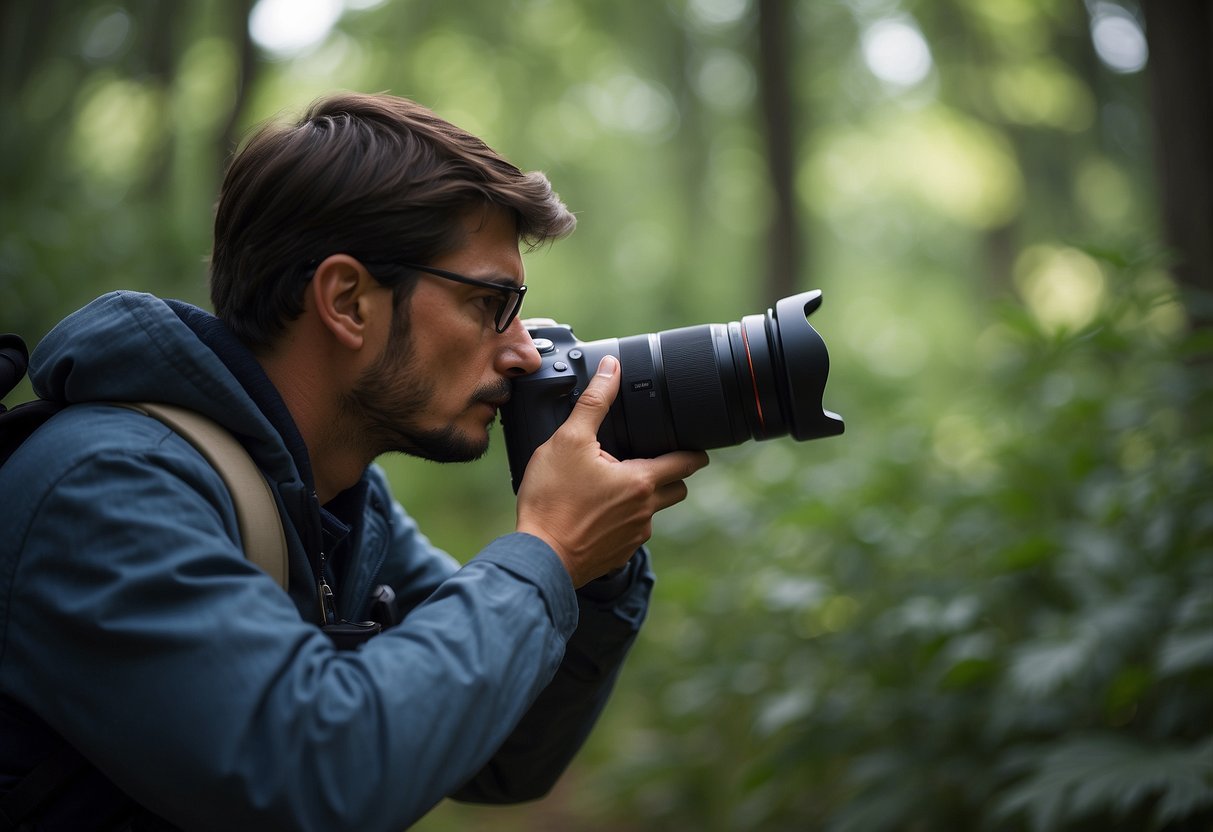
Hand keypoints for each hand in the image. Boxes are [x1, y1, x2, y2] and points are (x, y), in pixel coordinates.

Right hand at [516, 355, 709, 586]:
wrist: (540, 556)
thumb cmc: (552, 499)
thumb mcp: (569, 440)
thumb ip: (595, 402)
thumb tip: (612, 369)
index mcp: (641, 481)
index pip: (686, 463)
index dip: (695, 452)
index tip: (697, 447)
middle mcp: (645, 511)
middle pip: (676, 489)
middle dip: (672, 475)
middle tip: (654, 461)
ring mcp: (634, 537)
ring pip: (653, 512)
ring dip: (644, 497)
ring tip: (617, 485)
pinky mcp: (619, 554)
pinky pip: (632, 532)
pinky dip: (623, 520)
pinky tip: (598, 512)